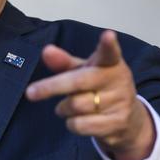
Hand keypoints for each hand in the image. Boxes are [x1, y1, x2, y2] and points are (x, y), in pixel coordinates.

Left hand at [25, 30, 155, 159]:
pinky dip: (71, 124)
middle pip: (78, 82)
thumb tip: (46, 51)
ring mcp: (120, 101)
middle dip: (52, 87)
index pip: (109, 52)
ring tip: (69, 107)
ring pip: (75, 105)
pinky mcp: (118, 122)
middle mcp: (118, 79)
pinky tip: (77, 120)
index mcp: (110, 62)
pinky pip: (81, 125)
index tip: (108, 35)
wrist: (128, 118)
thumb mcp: (83, 72)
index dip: (108, 44)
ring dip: (63, 108)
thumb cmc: (99, 87)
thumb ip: (64, 62)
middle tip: (30, 92)